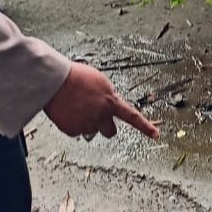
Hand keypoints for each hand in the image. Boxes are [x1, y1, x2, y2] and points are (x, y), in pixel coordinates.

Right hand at [44, 62, 159, 140]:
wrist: (55, 80)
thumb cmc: (76, 76)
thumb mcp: (99, 81)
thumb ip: (107, 96)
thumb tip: (108, 105)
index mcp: (110, 101)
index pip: (132, 116)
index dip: (145, 127)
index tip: (156, 135)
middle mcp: (101, 115)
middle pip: (110, 132)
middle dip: (105, 127)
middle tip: (98, 119)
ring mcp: (87, 124)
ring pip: (90, 130)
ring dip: (86, 122)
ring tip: (75, 106)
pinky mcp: (73, 130)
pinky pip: (76, 131)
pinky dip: (72, 123)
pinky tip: (66, 110)